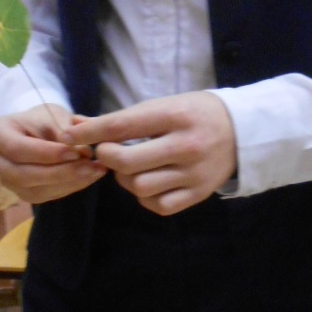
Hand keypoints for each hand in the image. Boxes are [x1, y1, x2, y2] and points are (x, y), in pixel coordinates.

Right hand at [0, 105, 107, 203]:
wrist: (34, 129)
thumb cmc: (41, 118)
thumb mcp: (52, 115)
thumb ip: (64, 130)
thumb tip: (81, 152)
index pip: (18, 149)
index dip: (47, 154)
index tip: (76, 152)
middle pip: (23, 175)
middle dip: (60, 173)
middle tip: (90, 166)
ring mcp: (5, 180)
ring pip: (34, 190)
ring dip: (68, 183)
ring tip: (94, 171)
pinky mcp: (21, 193)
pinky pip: (44, 196)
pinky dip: (68, 188)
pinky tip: (87, 178)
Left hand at [69, 92, 236, 215]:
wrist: (242, 131)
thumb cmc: (193, 114)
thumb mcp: (162, 106)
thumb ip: (121, 119)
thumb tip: (76, 126)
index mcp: (175, 116)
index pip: (122, 126)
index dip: (90, 133)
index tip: (69, 136)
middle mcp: (186, 145)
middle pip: (126, 162)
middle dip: (107, 157)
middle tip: (108, 152)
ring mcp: (194, 173)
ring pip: (139, 187)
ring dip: (126, 179)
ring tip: (134, 167)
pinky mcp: (199, 194)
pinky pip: (157, 205)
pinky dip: (146, 196)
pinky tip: (150, 182)